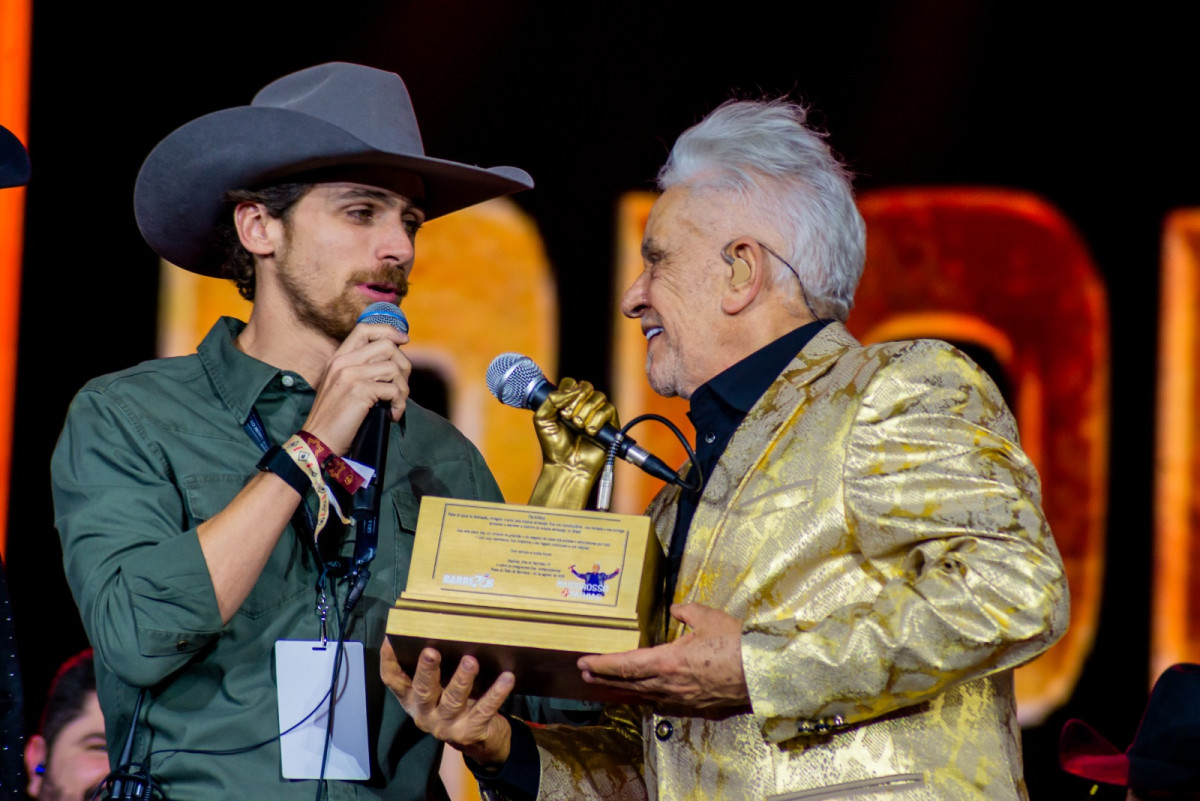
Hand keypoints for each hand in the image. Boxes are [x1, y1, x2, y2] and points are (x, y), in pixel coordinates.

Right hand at [303, 321, 410, 453]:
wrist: (318, 440)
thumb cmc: (334, 417)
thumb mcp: (341, 385)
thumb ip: (359, 370)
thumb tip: (391, 363)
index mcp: (338, 358)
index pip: (365, 329)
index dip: (388, 331)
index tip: (403, 340)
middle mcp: (343, 362)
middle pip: (387, 346)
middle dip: (403, 365)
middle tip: (400, 387)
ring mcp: (350, 375)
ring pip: (394, 368)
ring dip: (403, 389)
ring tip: (395, 404)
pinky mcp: (360, 391)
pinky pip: (393, 390)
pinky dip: (399, 405)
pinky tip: (391, 415)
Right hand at [380, 639, 514, 766]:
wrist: (481, 742)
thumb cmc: (457, 703)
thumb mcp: (440, 688)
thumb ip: (436, 668)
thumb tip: (440, 627)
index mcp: (412, 700)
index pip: (393, 680)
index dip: (389, 660)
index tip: (391, 639)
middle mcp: (425, 714)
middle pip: (423, 691)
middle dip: (427, 671)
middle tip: (431, 652)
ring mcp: (447, 726)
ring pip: (453, 700)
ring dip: (462, 679)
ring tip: (470, 661)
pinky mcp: (470, 732)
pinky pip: (484, 710)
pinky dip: (496, 693)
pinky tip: (507, 678)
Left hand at [528, 378, 617, 508]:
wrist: (565, 465)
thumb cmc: (553, 445)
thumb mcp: (542, 419)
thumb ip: (551, 400)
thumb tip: (571, 391)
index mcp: (567, 402)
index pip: (571, 383)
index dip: (567, 390)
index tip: (561, 408)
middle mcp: (583, 405)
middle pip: (586, 386)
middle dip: (577, 400)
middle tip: (568, 418)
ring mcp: (597, 414)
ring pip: (599, 396)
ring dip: (586, 411)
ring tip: (578, 427)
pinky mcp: (609, 424)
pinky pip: (609, 409)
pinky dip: (597, 419)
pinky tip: (589, 432)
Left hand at [577, 603, 749, 714]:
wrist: (763, 672)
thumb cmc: (735, 643)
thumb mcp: (707, 617)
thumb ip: (686, 612)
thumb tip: (676, 611)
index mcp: (668, 662)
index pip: (626, 665)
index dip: (603, 664)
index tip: (584, 662)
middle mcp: (670, 684)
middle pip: (629, 684)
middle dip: (605, 678)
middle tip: (586, 674)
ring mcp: (682, 697)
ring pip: (644, 694)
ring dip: (623, 689)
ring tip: (608, 683)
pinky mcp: (695, 704)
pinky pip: (663, 700)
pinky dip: (647, 695)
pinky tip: (644, 693)